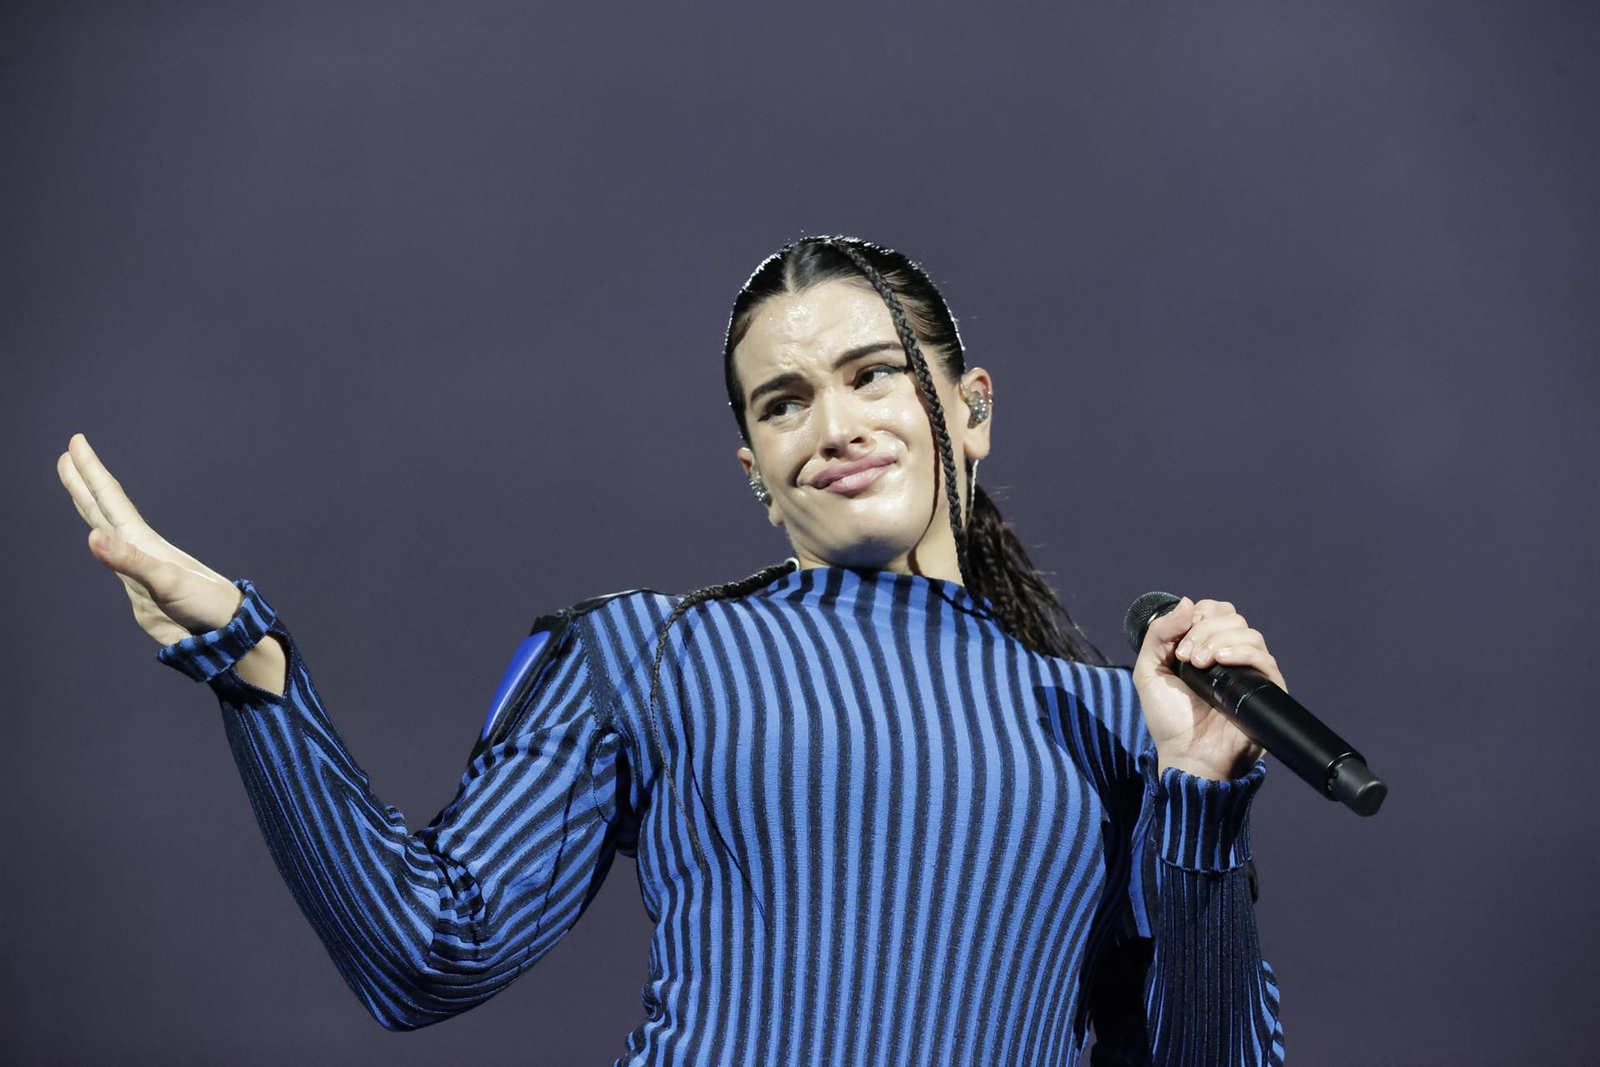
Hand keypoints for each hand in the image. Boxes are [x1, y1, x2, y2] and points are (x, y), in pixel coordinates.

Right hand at [57, 432, 242, 644]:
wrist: (225, 630)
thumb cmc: (203, 602)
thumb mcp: (165, 580)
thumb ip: (129, 560)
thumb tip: (92, 536)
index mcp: (142, 542)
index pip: (110, 499)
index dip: (91, 471)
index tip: (76, 442)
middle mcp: (138, 548)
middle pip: (105, 507)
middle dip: (85, 480)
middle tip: (70, 451)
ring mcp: (138, 567)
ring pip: (106, 528)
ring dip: (91, 505)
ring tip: (78, 485)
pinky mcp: (140, 589)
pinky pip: (115, 558)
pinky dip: (103, 542)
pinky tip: (102, 539)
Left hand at [1129, 596, 1287, 780]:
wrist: (1187, 755)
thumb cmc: (1169, 719)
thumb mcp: (1150, 671)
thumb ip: (1159, 634)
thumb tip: (1188, 602)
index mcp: (1207, 648)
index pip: (1216, 611)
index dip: (1200, 614)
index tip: (1181, 639)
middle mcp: (1231, 656)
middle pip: (1232, 618)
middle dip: (1204, 629)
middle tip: (1187, 657)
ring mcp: (1250, 672)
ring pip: (1248, 633)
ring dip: (1218, 640)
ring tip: (1198, 663)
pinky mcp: (1266, 689)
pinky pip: (1264, 658)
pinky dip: (1240, 652)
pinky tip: (1220, 661)